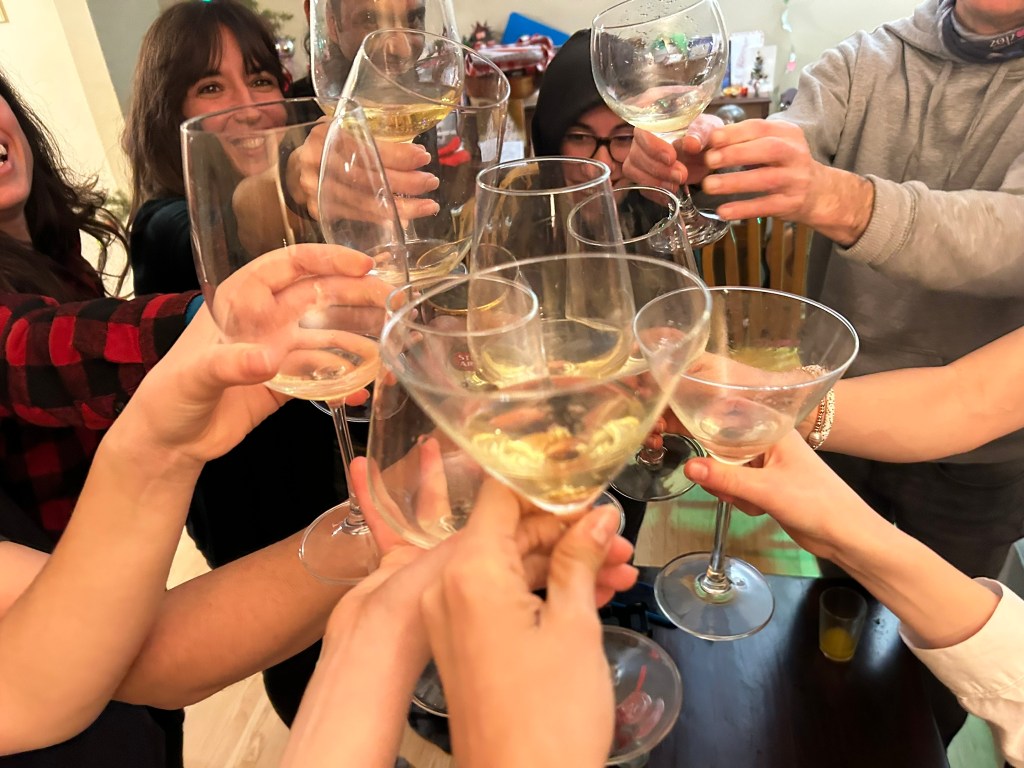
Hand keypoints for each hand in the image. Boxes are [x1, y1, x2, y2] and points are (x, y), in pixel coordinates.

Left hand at [117, 244, 377, 466]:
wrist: (169, 443)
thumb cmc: (170, 397)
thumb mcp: (194, 375)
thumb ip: (229, 364)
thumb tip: (268, 359)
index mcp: (240, 301)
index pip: (288, 267)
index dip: (326, 259)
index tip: (362, 264)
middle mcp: (265, 320)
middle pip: (318, 296)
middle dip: (355, 294)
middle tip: (391, 299)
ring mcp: (279, 351)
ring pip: (328, 334)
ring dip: (358, 338)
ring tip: (390, 346)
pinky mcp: (287, 383)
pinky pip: (324, 376)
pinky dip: (345, 382)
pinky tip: (363, 391)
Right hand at [289, 122, 439, 220]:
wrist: (296, 165)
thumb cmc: (332, 145)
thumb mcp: (348, 130)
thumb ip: (375, 140)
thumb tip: (417, 156)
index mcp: (327, 134)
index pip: (366, 148)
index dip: (397, 155)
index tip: (423, 157)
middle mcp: (317, 161)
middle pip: (367, 177)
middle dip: (405, 182)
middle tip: (430, 182)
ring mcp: (315, 188)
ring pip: (364, 201)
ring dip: (400, 207)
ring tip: (427, 206)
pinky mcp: (318, 210)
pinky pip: (356, 215)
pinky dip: (383, 218)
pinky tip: (404, 218)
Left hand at [421, 488, 637, 767]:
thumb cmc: (548, 718)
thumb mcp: (575, 627)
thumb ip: (580, 560)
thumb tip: (596, 516)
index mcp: (470, 572)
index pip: (501, 495)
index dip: (546, 484)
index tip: (586, 483)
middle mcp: (448, 587)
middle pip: (509, 531)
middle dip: (568, 531)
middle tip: (619, 538)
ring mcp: (451, 617)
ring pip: (511, 565)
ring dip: (563, 563)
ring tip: (619, 571)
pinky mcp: (462, 643)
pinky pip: (501, 597)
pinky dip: (542, 591)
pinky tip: (592, 594)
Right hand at [622, 114, 722, 188]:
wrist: (709, 151)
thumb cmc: (706, 133)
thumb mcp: (709, 127)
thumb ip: (700, 133)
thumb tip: (691, 143)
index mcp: (654, 116)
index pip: (642, 130)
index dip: (653, 146)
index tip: (671, 157)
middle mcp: (642, 136)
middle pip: (636, 153)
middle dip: (658, 168)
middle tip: (681, 175)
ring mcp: (641, 156)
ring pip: (633, 169)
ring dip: (655, 181)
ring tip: (677, 185)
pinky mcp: (644, 174)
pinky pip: (641, 186)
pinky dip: (656, 193)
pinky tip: (671, 193)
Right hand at [682, 430, 872, 560]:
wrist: (844, 535)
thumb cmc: (814, 502)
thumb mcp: (765, 489)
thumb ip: (725, 478)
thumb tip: (688, 467)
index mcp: (773, 430)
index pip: (730, 416)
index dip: (707, 426)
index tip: (688, 438)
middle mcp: (768, 442)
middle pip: (724, 447)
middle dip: (719, 471)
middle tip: (724, 489)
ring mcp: (767, 464)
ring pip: (729, 470)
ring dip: (731, 489)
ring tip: (750, 502)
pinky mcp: (767, 485)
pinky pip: (739, 486)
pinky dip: (742, 499)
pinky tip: (756, 509)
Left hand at [696, 119, 827, 222]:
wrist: (818, 192)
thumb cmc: (784, 164)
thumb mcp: (772, 144)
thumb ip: (745, 140)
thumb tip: (707, 139)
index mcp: (787, 133)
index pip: (760, 127)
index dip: (734, 132)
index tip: (712, 138)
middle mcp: (795, 153)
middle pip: (767, 149)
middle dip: (735, 154)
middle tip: (709, 160)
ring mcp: (795, 179)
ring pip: (765, 179)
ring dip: (734, 182)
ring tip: (709, 186)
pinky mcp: (791, 203)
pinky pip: (765, 206)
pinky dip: (743, 209)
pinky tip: (723, 211)